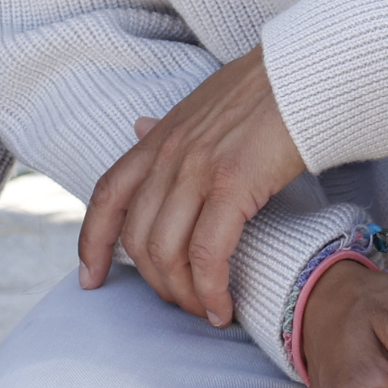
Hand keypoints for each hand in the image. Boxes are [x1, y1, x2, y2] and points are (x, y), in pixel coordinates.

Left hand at [77, 47, 304, 325]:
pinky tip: (222, 307)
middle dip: (153, 281)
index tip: (89, 279)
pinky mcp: (233, 184)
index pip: (107, 194)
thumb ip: (169, 130)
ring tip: (205, 311)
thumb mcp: (199, 107)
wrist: (299, 76)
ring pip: (166, 250)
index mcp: (157, 139)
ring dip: (183, 293)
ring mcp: (196, 168)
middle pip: (136, 235)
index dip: (91, 240)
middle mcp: (168, 154)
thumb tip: (138, 127)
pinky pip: (208, 251)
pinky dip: (210, 288)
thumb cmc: (258, 95)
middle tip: (181, 303)